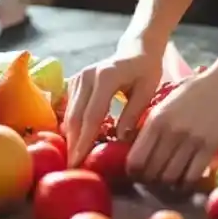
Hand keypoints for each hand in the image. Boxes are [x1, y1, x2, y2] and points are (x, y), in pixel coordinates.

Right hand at [63, 38, 162, 165]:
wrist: (136, 50)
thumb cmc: (146, 70)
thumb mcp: (147, 91)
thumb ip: (133, 114)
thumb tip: (119, 140)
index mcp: (105, 77)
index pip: (91, 115)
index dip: (84, 141)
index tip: (79, 162)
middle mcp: (87, 76)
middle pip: (76, 117)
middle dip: (74, 145)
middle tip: (73, 168)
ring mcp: (78, 78)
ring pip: (70, 115)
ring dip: (72, 138)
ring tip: (75, 161)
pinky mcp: (75, 82)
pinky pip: (70, 110)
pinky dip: (74, 127)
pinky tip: (77, 144)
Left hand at [128, 71, 217, 184]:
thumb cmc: (193, 92)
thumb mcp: (165, 104)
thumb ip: (150, 125)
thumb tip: (134, 149)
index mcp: (156, 120)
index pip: (136, 159)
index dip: (133, 171)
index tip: (135, 173)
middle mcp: (172, 132)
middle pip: (151, 171)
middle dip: (149, 179)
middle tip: (152, 179)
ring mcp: (192, 141)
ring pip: (170, 177)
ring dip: (166, 183)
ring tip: (168, 180)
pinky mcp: (210, 148)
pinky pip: (192, 176)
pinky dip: (185, 184)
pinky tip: (184, 181)